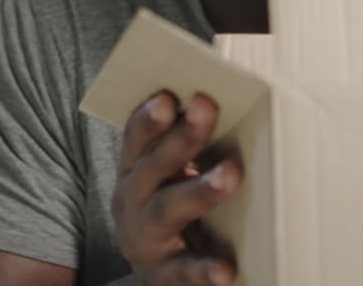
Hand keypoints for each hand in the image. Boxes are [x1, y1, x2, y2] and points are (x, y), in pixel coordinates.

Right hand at [112, 91, 241, 285]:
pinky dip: (204, 270)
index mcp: (133, 174)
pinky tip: (226, 270)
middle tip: (206, 108)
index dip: (149, 117)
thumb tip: (226, 104)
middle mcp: (131, 203)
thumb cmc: (170, 214)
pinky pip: (184, 272)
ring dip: (199, 189)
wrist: (156, 278)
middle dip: (181, 137)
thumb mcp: (168, 180)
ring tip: (231, 172)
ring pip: (166, 210)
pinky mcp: (163, 277)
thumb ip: (187, 150)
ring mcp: (144, 241)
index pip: (136, 139)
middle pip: (153, 167)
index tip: (167, 95)